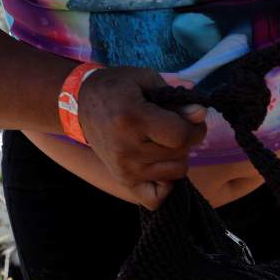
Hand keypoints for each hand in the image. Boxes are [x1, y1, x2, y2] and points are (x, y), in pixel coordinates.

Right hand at [76, 66, 207, 209]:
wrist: (79, 103)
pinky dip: (165, 185)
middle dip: (186, 139)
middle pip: (181, 154)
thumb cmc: (117, 88)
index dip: (194, 127)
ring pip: (176, 172)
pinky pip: (156, 199)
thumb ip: (176, 99)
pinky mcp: (123, 180)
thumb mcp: (145, 80)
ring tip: (162, 142)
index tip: (190, 117)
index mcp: (132, 120)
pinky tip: (160, 166)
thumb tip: (200, 114)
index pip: (181, 136)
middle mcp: (127, 149)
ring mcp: (125, 169)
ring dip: (177, 157)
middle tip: (170, 126)